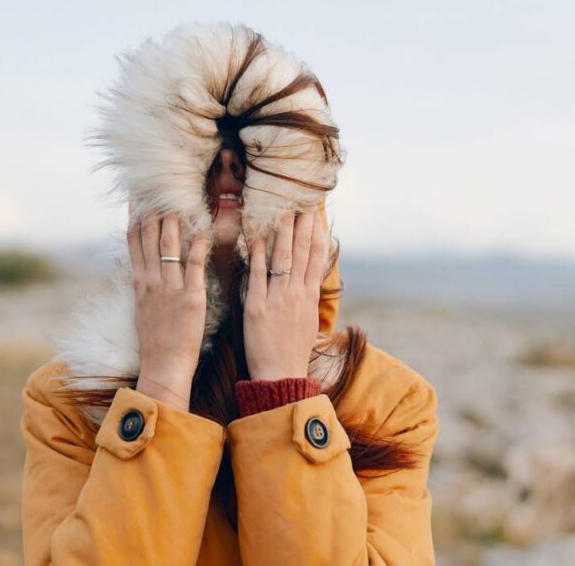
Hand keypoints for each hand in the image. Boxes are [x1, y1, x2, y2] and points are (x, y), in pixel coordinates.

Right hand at [127, 205, 211, 409]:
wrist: (163, 366)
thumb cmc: (156, 340)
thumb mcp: (142, 307)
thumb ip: (144, 284)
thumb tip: (143, 267)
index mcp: (139, 282)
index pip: (134, 240)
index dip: (135, 215)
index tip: (136, 194)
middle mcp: (151, 280)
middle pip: (148, 235)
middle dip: (152, 207)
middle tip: (157, 183)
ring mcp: (170, 287)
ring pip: (169, 244)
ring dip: (174, 217)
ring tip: (179, 194)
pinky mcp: (190, 296)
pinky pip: (194, 263)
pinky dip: (198, 243)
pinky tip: (203, 225)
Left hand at [243, 207, 325, 380]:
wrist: (282, 377)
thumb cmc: (292, 351)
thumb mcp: (307, 320)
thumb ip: (307, 296)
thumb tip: (309, 278)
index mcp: (310, 296)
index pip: (316, 256)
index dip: (317, 231)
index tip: (316, 210)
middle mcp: (297, 293)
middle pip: (302, 251)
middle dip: (303, 223)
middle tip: (302, 198)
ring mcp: (278, 299)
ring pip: (283, 258)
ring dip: (283, 230)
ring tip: (282, 207)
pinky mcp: (258, 307)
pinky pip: (258, 274)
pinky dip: (258, 253)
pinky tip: (257, 234)